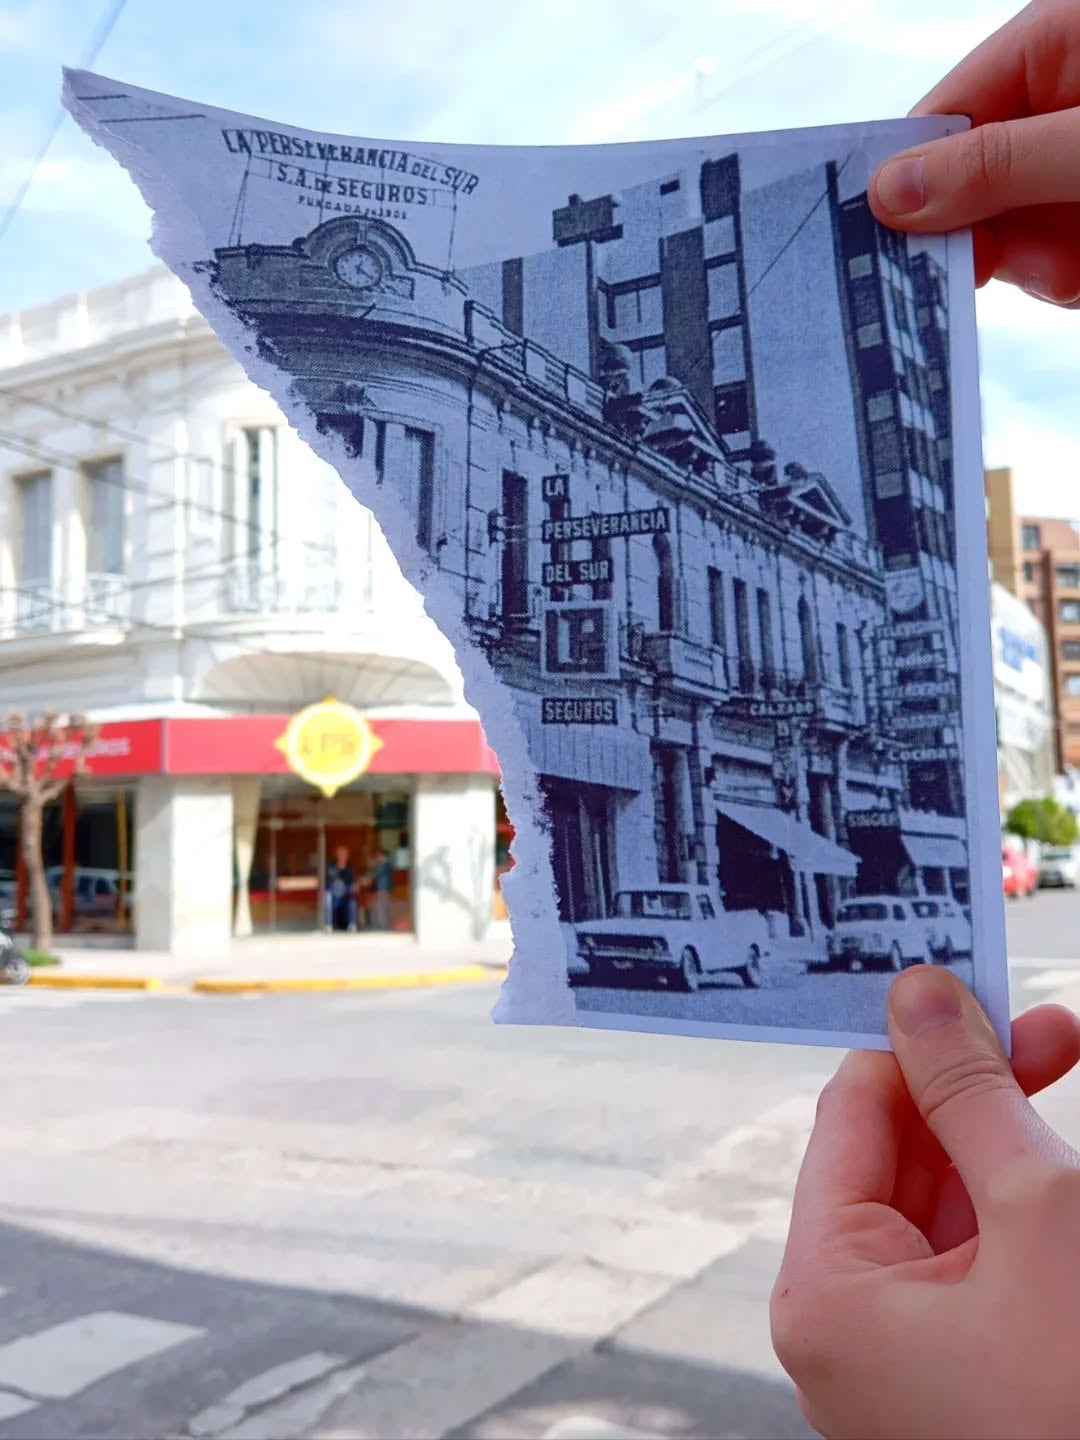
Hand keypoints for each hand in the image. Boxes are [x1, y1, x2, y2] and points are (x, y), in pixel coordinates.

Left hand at [771, 966, 1079, 1439]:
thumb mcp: (1036, 1212)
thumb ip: (969, 1095)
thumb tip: (918, 995)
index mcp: (823, 1294)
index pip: (851, 1112)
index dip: (919, 1043)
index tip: (980, 988)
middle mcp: (841, 1329)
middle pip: (895, 1157)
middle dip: (976, 1090)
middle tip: (1052, 1030)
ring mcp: (896, 1361)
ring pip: (938, 1209)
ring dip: (1002, 1146)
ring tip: (1060, 1074)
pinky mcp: (949, 1377)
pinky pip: (965, 1266)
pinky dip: (1010, 1214)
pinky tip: (1052, 1171)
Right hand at [868, 0, 1079, 306]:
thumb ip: (994, 165)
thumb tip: (890, 191)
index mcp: (1049, 49)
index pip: (943, 116)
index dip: (911, 179)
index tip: (886, 236)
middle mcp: (1053, 107)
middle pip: (965, 190)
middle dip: (989, 237)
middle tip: (1010, 263)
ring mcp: (1067, 167)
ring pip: (1008, 238)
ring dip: (1040, 266)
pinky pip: (1047, 263)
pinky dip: (1066, 276)